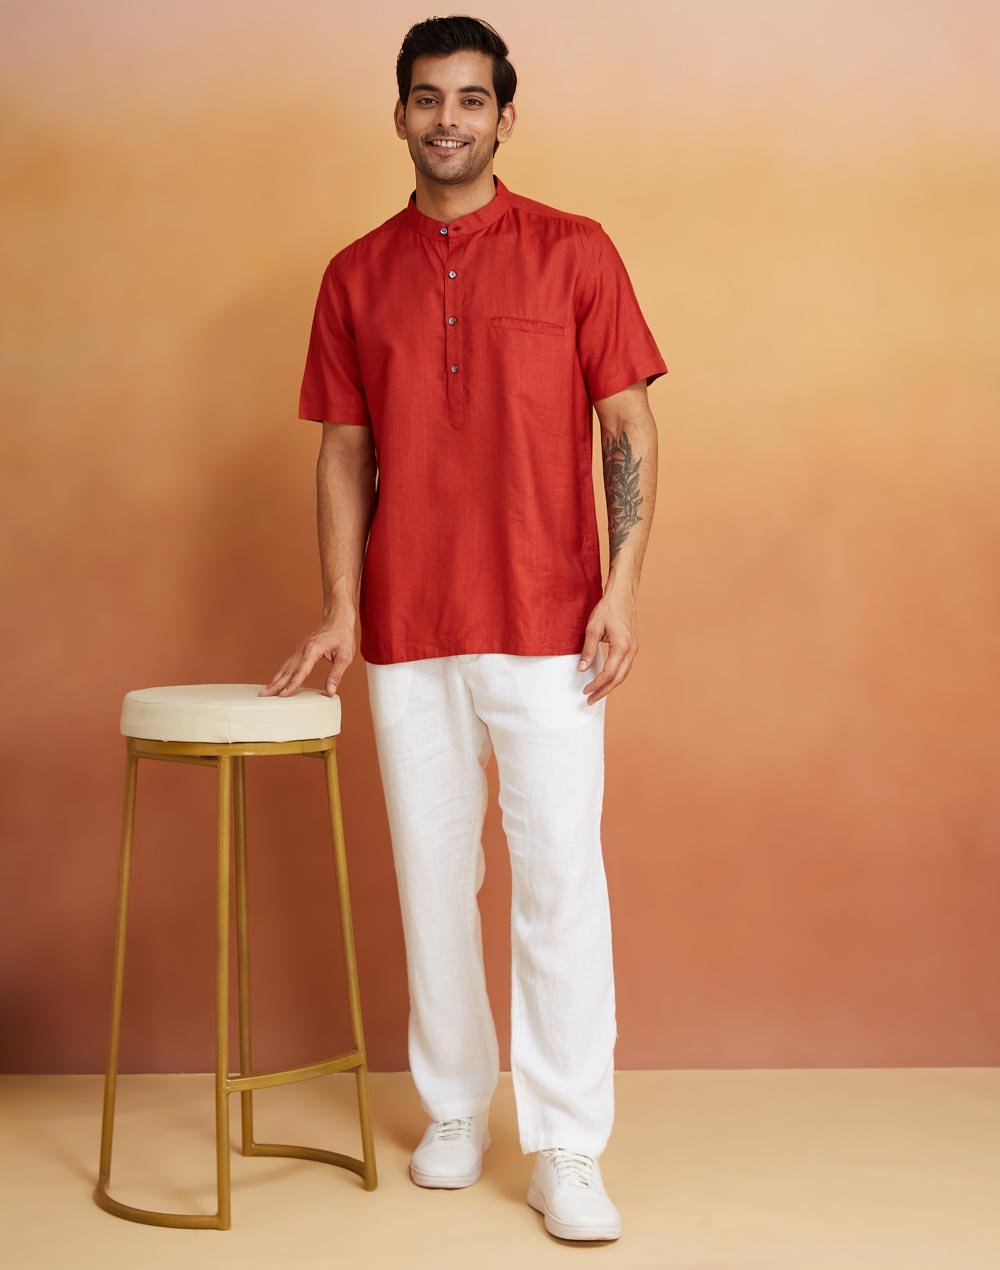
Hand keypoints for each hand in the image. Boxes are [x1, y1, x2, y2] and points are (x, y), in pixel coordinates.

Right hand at [258, 613, 355, 697]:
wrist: (337, 620)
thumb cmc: (342, 637)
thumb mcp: (345, 656)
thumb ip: (336, 674)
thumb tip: (330, 691)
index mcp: (313, 650)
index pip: (301, 671)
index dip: (292, 684)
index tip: (284, 694)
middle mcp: (303, 650)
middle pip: (287, 670)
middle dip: (275, 684)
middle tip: (264, 695)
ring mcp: (300, 650)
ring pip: (285, 667)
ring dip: (275, 680)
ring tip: (265, 691)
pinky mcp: (300, 651)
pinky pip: (288, 664)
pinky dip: (280, 674)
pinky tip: (276, 681)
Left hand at [577, 589, 637, 704]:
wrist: (623, 595)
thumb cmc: (608, 609)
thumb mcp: (593, 628)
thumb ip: (588, 650)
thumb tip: (582, 669)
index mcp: (622, 646)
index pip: (609, 673)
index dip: (597, 684)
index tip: (585, 691)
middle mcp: (631, 650)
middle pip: (618, 678)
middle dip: (604, 691)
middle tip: (589, 700)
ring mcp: (634, 649)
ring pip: (623, 674)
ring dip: (610, 685)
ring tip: (596, 694)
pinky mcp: (632, 647)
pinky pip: (625, 667)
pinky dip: (615, 677)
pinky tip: (605, 680)